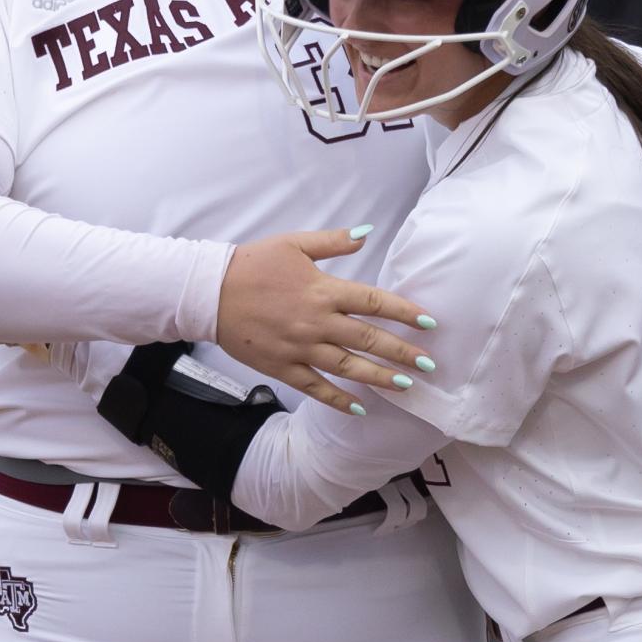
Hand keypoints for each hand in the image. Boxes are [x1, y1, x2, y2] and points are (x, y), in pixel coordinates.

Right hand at [216, 227, 436, 413]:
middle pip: (368, 339)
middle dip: (402, 353)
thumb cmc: (254, 263)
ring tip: (406, 386)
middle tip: (429, 365)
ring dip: (379, 378)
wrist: (211, 291)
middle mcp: (317, 322)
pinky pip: (317, 388)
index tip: (428, 322)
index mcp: (323, 290)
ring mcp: (300, 348)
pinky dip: (339, 399)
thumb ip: (333, 241)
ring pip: (348, 367)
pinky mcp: (283, 367)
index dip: (404, 312)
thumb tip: (367, 234)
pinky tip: (359, 408)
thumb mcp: (294, 243)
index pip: (373, 302)